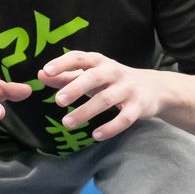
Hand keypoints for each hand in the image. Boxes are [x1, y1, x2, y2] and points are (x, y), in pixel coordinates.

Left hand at [39, 51, 164, 141]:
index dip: (63, 63)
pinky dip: (111, 127)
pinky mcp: (140, 106)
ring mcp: (128, 88)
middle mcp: (114, 71)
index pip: (79, 58)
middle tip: (58, 100)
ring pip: (106, 99)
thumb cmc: (111, 81)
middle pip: (94, 77)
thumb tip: (40, 74)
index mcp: (99, 62)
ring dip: (86, 111)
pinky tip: (96, 135)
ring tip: (67, 123)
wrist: (154, 88)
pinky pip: (125, 118)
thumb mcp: (90, 75)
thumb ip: (65, 75)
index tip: (47, 71)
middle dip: (75, 88)